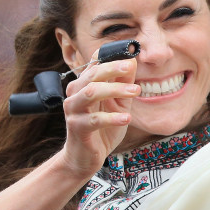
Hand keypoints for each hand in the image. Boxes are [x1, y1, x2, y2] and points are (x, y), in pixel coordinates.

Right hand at [60, 50, 140, 177]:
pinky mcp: (77, 128)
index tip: (129, 51)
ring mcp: (74, 110)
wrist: (85, 158)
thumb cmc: (101, 129)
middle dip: (113, 68)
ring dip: (115, 89)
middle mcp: (75, 93)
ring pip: (91, 92)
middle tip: (131, 67)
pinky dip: (112, 117)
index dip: (109, 54)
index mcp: (84, 84)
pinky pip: (95, 119)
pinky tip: (126, 118)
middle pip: (92, 74)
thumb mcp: (117, 104)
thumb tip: (132, 62)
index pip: (94, 62)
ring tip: (135, 91)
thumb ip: (123, 84)